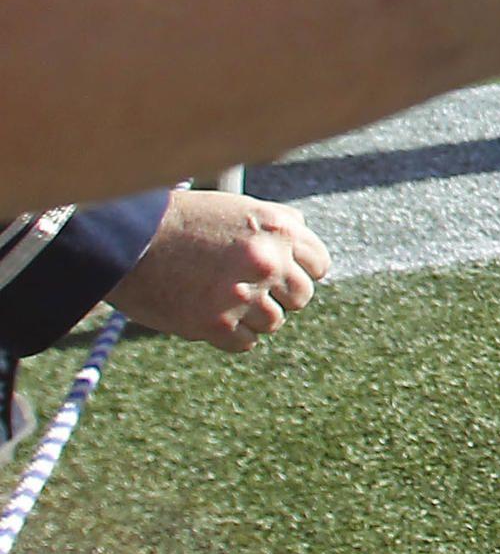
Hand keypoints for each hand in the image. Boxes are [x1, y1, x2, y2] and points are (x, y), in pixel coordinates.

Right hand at [106, 188, 330, 352]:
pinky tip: (209, 314)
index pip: (319, 265)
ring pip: (273, 322)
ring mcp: (243, 295)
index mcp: (280, 229)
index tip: (281, 276)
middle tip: (247, 289)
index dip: (299, 271)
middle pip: (300, 297)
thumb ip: (278, 231)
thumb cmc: (183, 221)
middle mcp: (268, 262)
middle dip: (278, 295)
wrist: (127, 240)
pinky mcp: (215, 325)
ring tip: (220, 297)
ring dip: (252, 316)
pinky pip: (245, 343)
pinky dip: (231, 335)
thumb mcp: (240, 210)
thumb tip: (308, 259)